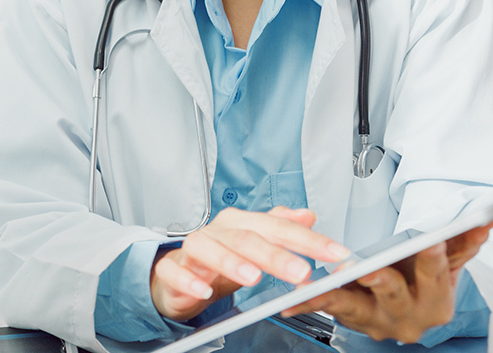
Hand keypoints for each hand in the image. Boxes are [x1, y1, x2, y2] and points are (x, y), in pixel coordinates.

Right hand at [151, 206, 350, 321]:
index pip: (277, 227)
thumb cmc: (219, 259)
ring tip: (253, 278)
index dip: (308, 240)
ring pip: (209, 249)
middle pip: (245, 237)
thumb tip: (308, 214)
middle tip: (301, 271)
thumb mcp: (254, 243)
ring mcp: (192, 251)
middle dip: (274, 254)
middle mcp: (217, 232)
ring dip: (231, 262)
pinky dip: (189, 281)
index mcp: (240, 224)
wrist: (179, 274)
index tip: (336, 253)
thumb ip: (281, 228)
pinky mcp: (171, 271)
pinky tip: (204, 291)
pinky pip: (176, 273)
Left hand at [282, 222, 492, 342]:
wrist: (404, 310)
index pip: (435, 277)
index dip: (432, 259)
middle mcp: (407, 318)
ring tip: (324, 282)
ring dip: (337, 294)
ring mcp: (376, 322)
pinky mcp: (349, 320)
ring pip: (355, 305)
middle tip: (370, 269)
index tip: (430, 240)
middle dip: (383, 280)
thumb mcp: (444, 263)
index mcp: (436, 303)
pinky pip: (327, 309)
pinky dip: (310, 302)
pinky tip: (291, 300)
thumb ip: (462, 242)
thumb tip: (484, 219)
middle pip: (394, 294)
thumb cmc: (420, 280)